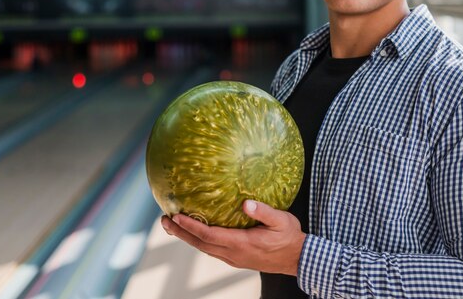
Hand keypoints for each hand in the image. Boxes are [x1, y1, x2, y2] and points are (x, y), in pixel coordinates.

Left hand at [161, 200, 305, 275]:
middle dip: (180, 232)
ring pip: (204, 248)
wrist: (298, 259)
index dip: (191, 227)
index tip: (176, 217)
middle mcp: (234, 254)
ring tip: (172, 225)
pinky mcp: (236, 258)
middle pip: (200, 244)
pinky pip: (212, 249)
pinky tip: (194, 231)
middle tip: (164, 220)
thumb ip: (264, 212)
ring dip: (187, 237)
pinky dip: (199, 240)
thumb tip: (246, 203)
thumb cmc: (290, 238)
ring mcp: (234, 258)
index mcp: (242, 244)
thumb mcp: (282, 221)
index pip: (210, 236)